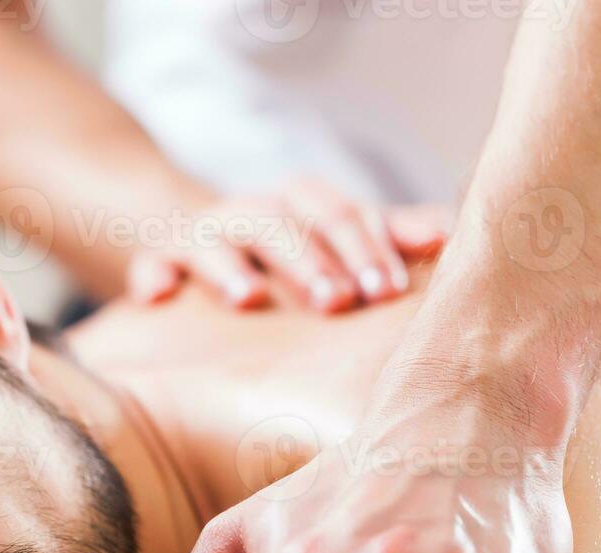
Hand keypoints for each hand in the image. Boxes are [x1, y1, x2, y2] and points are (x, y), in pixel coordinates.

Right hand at [127, 179, 447, 313]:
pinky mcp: (159, 260)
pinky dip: (153, 276)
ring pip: (216, 239)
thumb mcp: (335, 239)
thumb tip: (449, 237)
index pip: (340, 213)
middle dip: (309, 261)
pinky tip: (157, 299)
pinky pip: (151, 264)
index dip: (365, 246)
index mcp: (302, 202)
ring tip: (246, 299)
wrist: (196, 241)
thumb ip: (387, 236)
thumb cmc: (287, 252)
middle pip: (283, 223)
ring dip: (230, 267)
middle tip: (337, 302)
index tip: (388, 290)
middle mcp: (252, 210)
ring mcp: (202, 234)